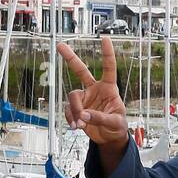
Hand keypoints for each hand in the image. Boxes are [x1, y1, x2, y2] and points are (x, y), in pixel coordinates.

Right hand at [58, 36, 128, 151]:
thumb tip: (84, 116)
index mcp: (109, 88)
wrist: (109, 138)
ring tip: (81, 124)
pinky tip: (76, 126)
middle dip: (70, 58)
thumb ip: (100, 118)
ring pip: (73, 97)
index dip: (107, 54)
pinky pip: (68, 110)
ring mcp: (84, 98)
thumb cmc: (117, 127)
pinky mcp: (77, 109)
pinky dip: (71, 118)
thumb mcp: (115, 122)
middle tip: (59, 45)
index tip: (105, 39)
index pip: (109, 68)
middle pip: (80, 70)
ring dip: (75, 111)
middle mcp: (94, 89)